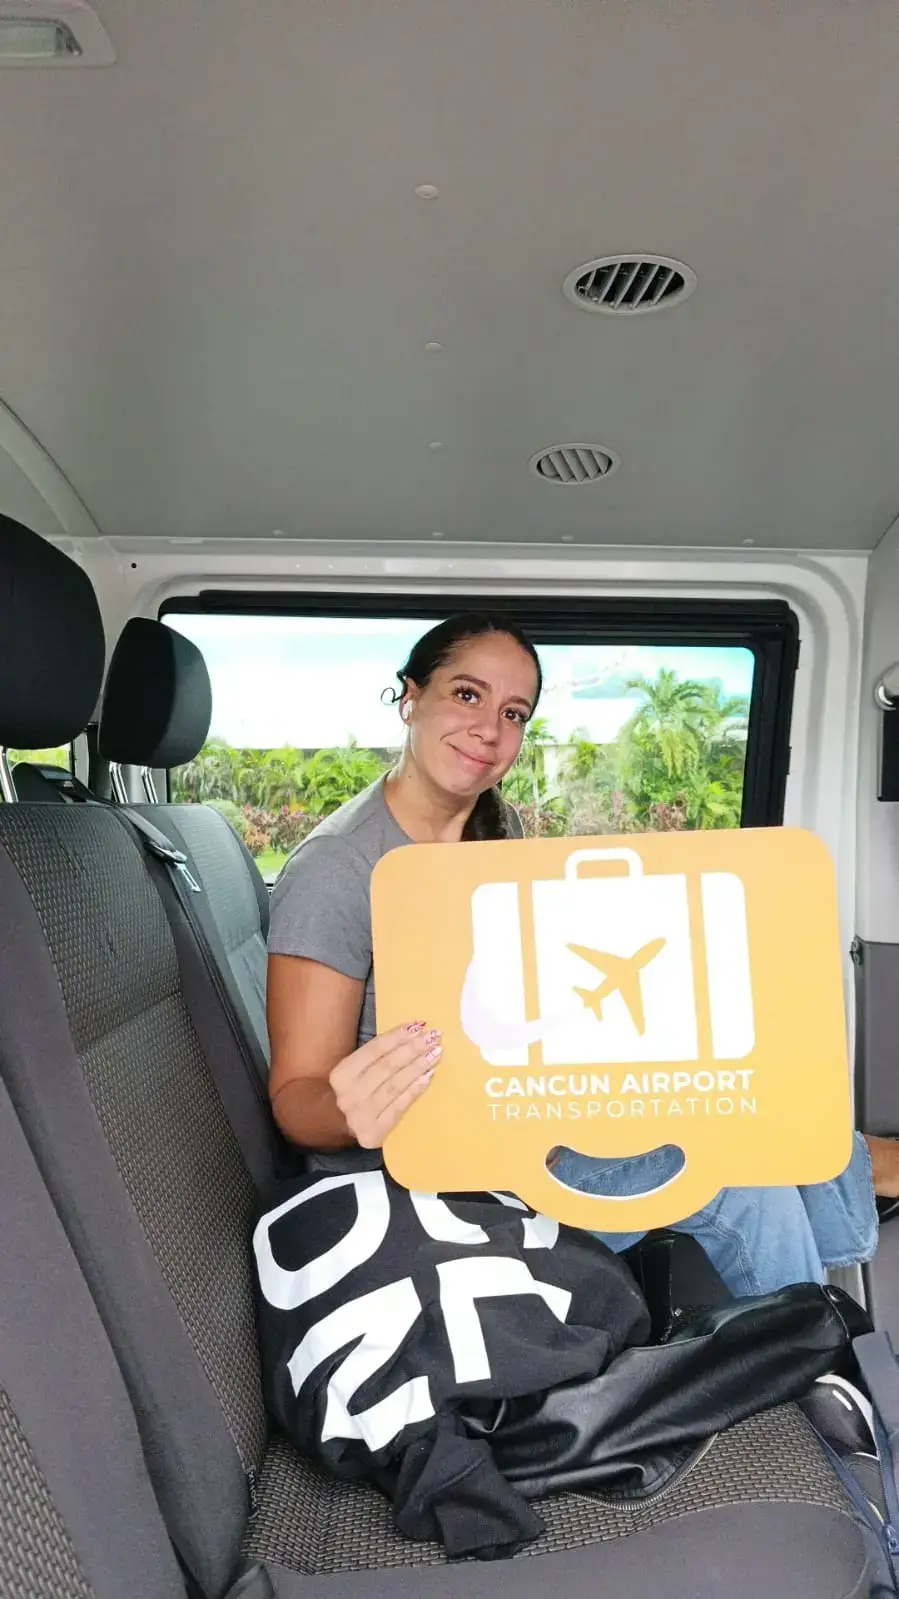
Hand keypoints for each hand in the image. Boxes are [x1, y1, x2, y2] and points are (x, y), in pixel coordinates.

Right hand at [329, 1022, 441, 1148]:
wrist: (336, 1124)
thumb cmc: (354, 1090)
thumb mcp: (353, 1070)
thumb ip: (376, 1054)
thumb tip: (413, 1032)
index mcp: (341, 1075)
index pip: (374, 1050)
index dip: (398, 1036)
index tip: (419, 1025)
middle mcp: (348, 1095)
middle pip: (387, 1067)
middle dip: (413, 1049)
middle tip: (434, 1036)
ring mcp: (361, 1116)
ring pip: (395, 1085)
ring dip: (418, 1067)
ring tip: (436, 1052)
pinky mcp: (374, 1133)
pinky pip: (400, 1106)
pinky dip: (415, 1089)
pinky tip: (429, 1076)